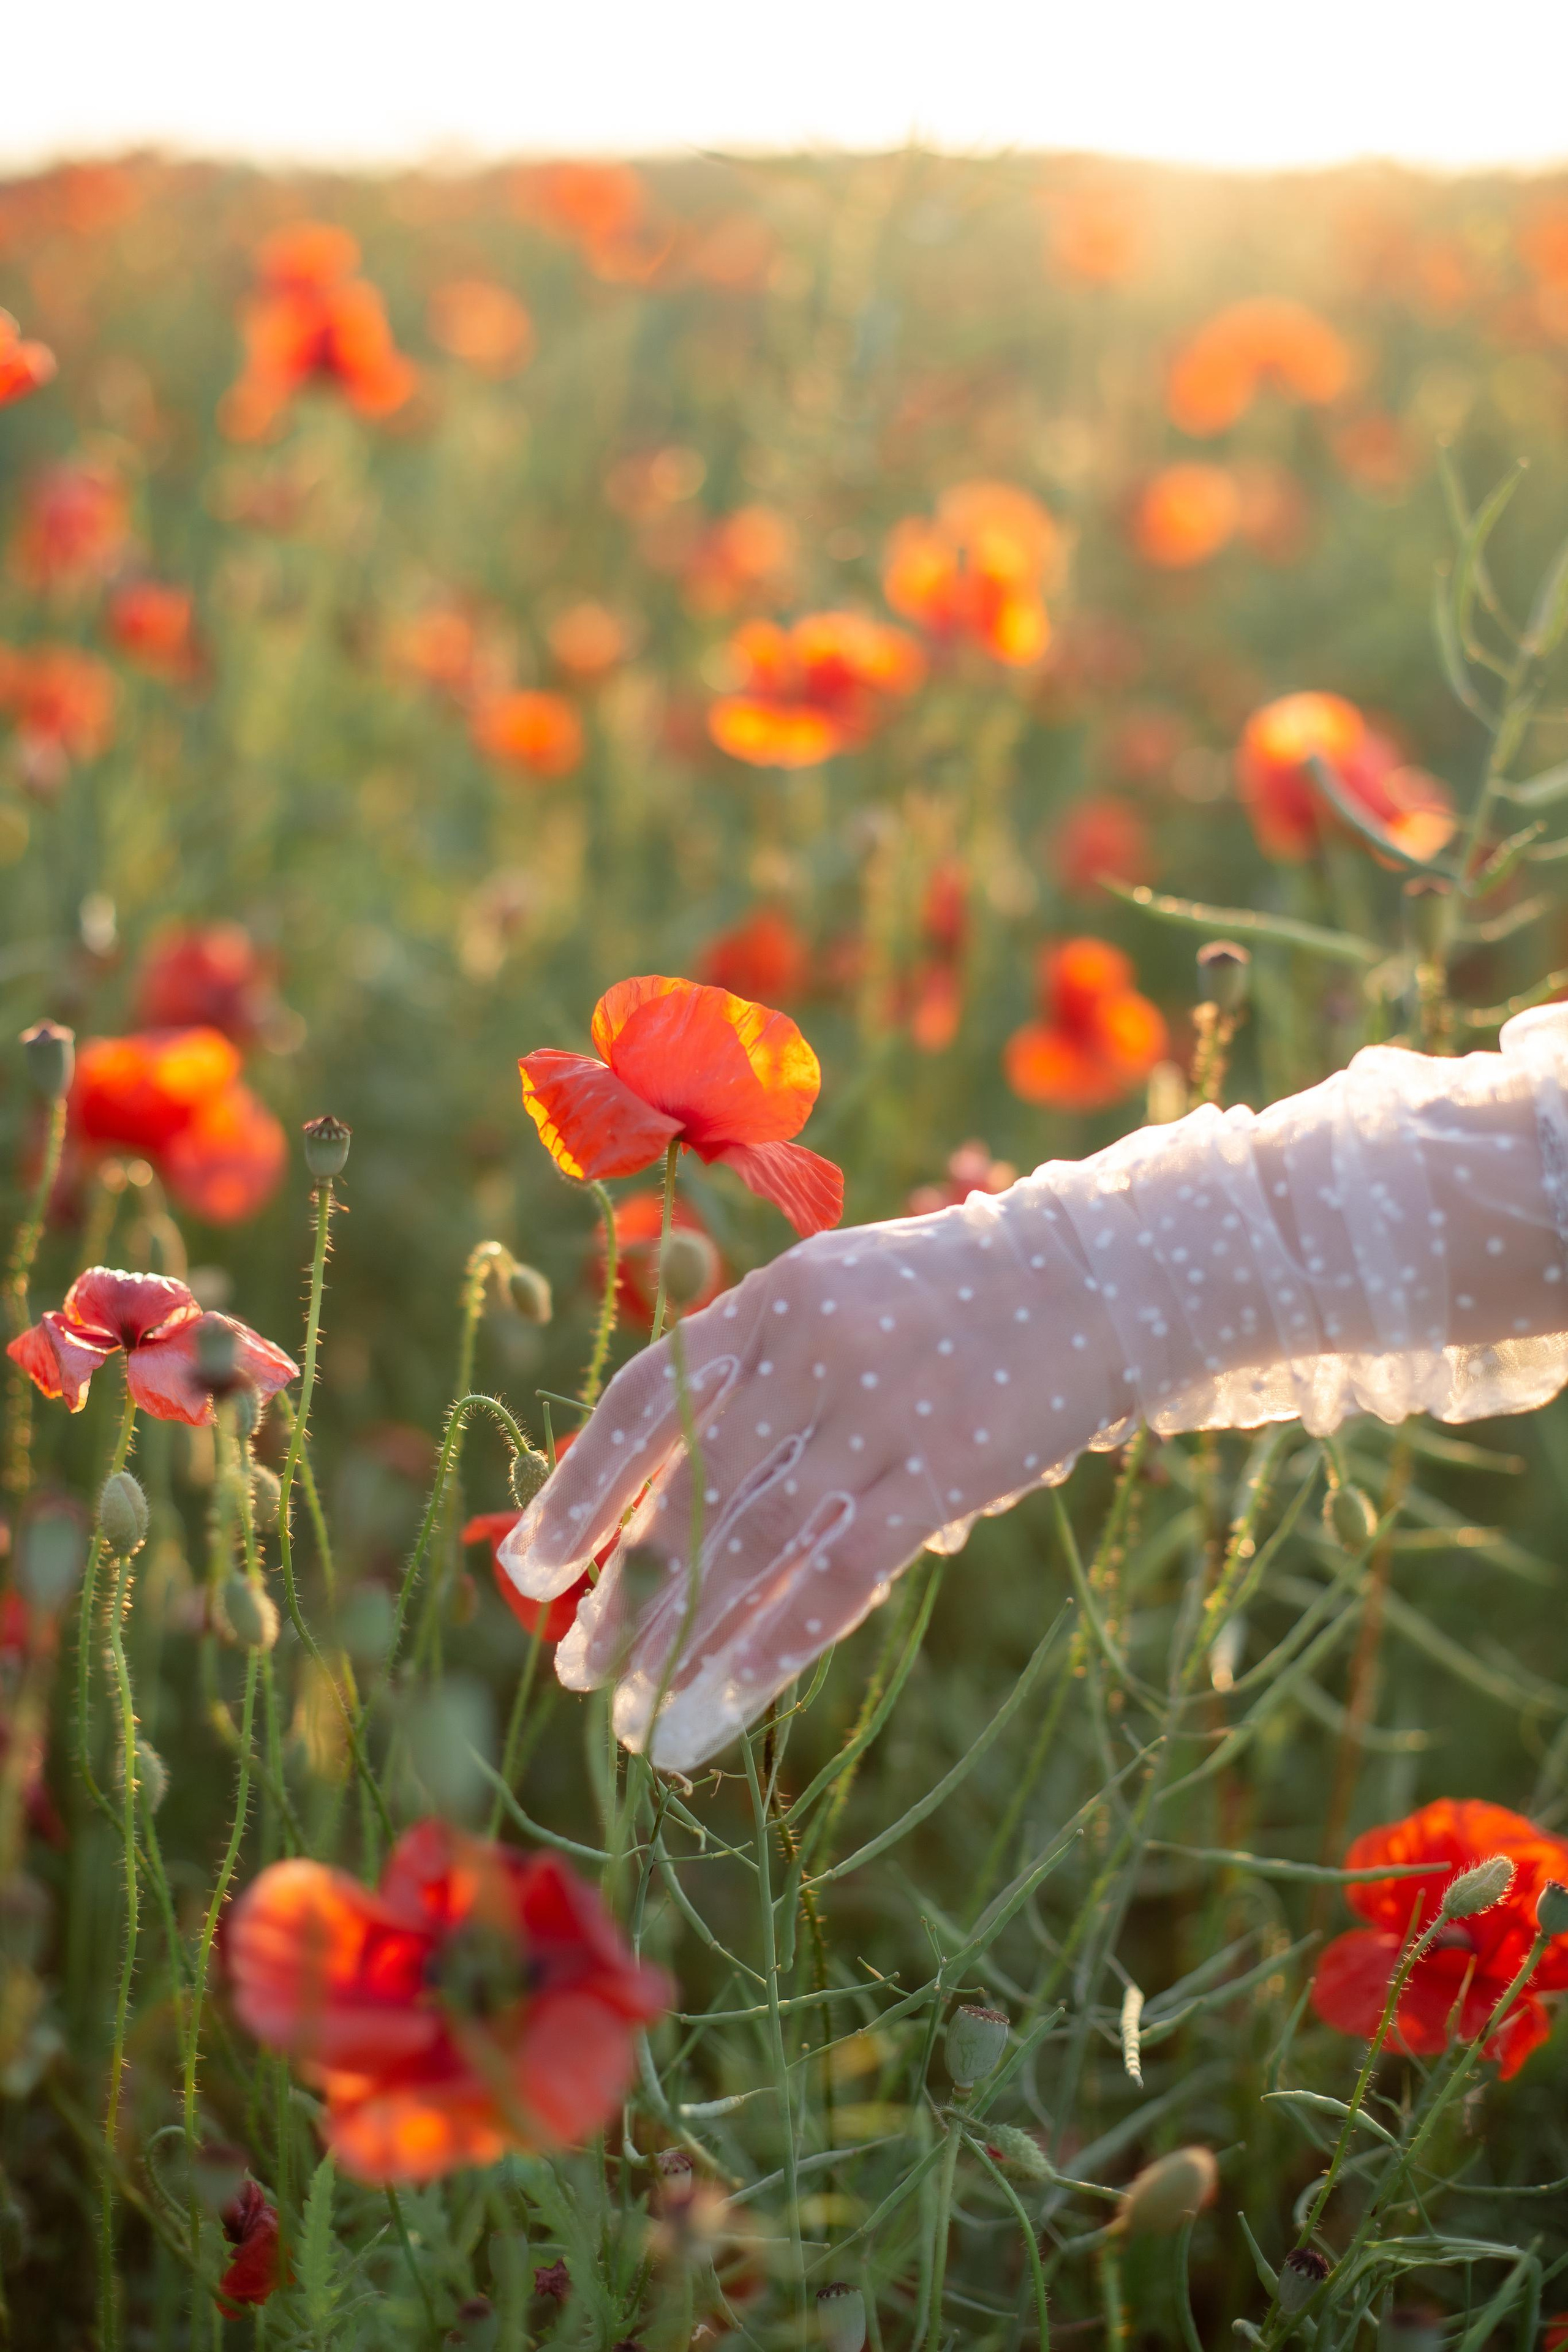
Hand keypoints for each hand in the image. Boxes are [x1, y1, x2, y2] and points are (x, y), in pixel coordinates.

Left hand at [499, 1194, 1103, 1770]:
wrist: (1091, 1278)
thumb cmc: (942, 1302)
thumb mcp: (831, 1298)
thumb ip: (753, 1386)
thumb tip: (663, 1518)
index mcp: (767, 1302)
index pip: (643, 1404)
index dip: (578, 1492)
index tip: (525, 1570)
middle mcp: (807, 1352)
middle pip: (685, 1496)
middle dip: (620, 1597)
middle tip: (576, 1670)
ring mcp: (877, 1412)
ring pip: (748, 1551)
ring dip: (678, 1646)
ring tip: (634, 1719)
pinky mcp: (943, 1471)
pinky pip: (836, 1578)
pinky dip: (768, 1651)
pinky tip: (716, 1709)